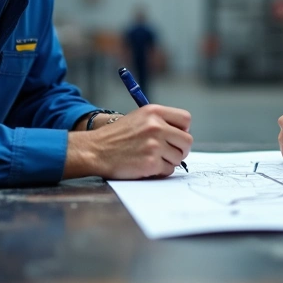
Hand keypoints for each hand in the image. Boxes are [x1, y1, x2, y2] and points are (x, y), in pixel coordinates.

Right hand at [65, 105, 191, 179]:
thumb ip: (160, 122)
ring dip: (169, 161)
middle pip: (187, 141)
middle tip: (168, 153)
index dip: (182, 130)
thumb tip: (182, 135)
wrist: (95, 150)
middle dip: (180, 149)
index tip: (175, 137)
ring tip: (152, 158)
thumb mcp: (138, 118)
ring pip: (179, 158)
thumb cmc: (116, 136)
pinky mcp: (151, 163)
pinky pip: (168, 170)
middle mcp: (156, 126)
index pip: (186, 119)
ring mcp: (154, 145)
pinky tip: (146, 166)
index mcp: (154, 111)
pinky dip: (160, 171)